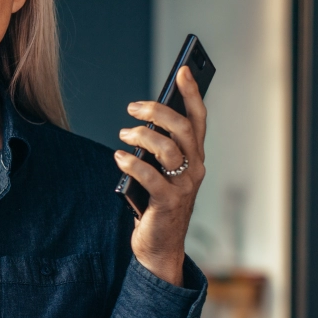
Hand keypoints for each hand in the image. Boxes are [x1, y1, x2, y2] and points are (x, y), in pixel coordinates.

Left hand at [114, 66, 207, 286]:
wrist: (160, 247)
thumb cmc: (156, 204)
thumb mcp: (161, 171)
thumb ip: (158, 149)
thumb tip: (143, 120)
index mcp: (194, 157)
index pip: (198, 119)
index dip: (192, 93)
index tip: (182, 70)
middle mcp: (194, 168)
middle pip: (182, 128)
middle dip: (158, 111)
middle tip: (133, 108)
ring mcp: (183, 186)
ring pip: (168, 149)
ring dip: (142, 136)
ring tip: (123, 134)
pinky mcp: (168, 203)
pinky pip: (150, 177)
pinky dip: (132, 163)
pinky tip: (119, 157)